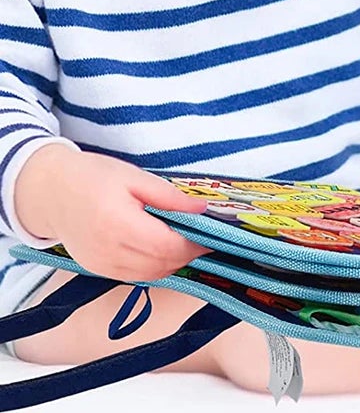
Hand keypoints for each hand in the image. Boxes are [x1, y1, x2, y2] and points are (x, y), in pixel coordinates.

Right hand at [12, 146, 207, 282]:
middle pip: (160, 265)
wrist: (52, 193)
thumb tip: (201, 209)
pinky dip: (154, 268)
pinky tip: (163, 249)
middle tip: (204, 238)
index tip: (213, 236)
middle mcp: (108, 251)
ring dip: (172, 263)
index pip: (166, 246)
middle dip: (187, 255)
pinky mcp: (97, 270)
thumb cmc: (94, 178)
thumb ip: (169, 196)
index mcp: (118, 224)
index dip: (194, 245)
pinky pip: (134, 276)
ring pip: (149, 276)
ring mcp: (100, 265)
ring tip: (187, 242)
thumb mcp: (135, 176)